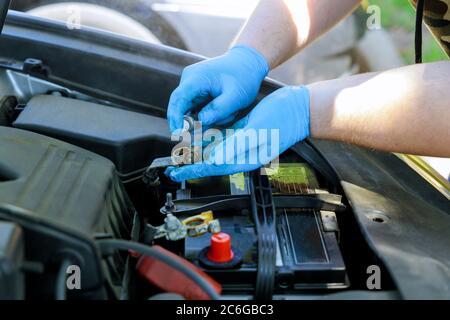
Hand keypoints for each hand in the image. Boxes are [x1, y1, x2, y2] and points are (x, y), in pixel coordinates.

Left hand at [166, 86, 310, 181]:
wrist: (299, 107)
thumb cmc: (282, 119)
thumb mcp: (257, 131)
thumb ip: (235, 145)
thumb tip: (214, 159)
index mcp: (246, 158)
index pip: (215, 167)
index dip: (195, 171)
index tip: (178, 173)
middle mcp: (243, 154)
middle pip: (212, 162)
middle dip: (193, 165)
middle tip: (173, 167)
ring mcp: (243, 143)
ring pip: (216, 150)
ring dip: (198, 152)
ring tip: (181, 154)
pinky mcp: (244, 132)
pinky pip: (223, 138)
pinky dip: (210, 138)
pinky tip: (198, 136)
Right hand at [167, 45, 268, 132]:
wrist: (247, 63)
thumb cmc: (243, 77)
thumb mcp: (236, 96)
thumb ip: (219, 109)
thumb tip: (201, 121)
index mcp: (195, 78)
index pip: (178, 100)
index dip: (175, 119)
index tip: (178, 135)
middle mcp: (189, 81)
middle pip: (181, 109)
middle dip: (194, 124)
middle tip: (209, 135)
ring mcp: (192, 87)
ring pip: (191, 112)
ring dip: (206, 119)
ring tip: (229, 112)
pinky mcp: (197, 92)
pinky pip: (197, 110)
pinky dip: (209, 116)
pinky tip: (225, 111)